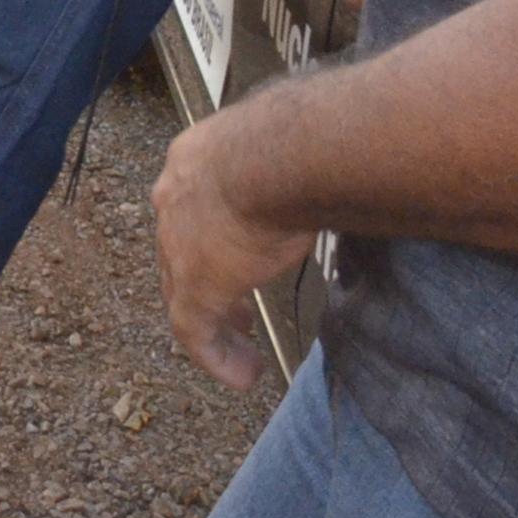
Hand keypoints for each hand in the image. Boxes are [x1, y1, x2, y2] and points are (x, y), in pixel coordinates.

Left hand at [153, 114, 314, 391]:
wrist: (280, 156)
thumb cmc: (300, 141)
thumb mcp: (288, 147)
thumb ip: (299, 162)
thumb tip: (342, 160)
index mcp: (194, 160)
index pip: (192, 206)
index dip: (212, 236)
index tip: (238, 258)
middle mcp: (175, 198)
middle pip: (181, 251)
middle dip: (207, 284)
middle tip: (236, 315)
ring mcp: (177, 242)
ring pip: (184, 294)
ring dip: (215, 328)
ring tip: (241, 354)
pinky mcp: (194, 283)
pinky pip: (194, 330)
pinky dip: (216, 357)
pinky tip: (243, 376)